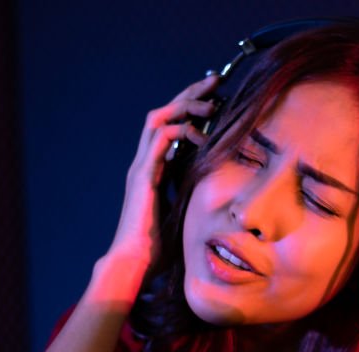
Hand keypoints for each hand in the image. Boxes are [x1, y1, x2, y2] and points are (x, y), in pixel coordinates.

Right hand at [107, 73, 218, 265]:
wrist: (136, 263)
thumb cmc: (160, 247)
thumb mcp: (185, 214)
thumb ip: (195, 197)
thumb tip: (222, 196)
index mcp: (155, 170)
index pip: (171, 126)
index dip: (191, 109)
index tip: (216, 97)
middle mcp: (145, 163)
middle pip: (164, 114)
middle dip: (189, 95)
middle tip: (215, 82)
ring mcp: (141, 168)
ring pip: (158, 120)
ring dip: (184, 106)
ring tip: (209, 101)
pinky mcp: (142, 177)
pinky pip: (159, 143)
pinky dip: (179, 131)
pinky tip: (199, 132)